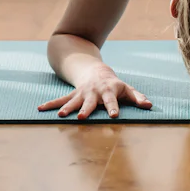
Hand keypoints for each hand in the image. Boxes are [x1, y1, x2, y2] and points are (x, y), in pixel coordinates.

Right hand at [37, 65, 152, 118]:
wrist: (97, 73)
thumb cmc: (115, 85)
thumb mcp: (127, 89)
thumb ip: (138, 98)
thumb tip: (150, 106)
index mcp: (109, 92)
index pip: (112, 101)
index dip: (113, 108)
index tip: (114, 116)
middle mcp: (93, 93)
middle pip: (90, 103)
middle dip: (86, 110)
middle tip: (81, 117)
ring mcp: (81, 94)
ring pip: (72, 102)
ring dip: (66, 109)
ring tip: (60, 116)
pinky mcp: (72, 95)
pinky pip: (60, 100)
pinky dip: (50, 105)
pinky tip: (39, 109)